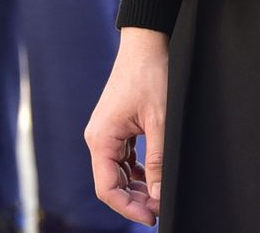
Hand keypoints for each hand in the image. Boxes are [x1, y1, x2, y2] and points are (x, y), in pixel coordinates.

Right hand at [86, 28, 169, 224]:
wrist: (146, 43)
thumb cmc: (151, 75)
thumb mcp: (160, 120)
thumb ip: (158, 160)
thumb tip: (158, 193)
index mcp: (102, 138)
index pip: (107, 187)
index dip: (127, 207)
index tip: (151, 217)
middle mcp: (98, 138)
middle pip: (111, 182)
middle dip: (134, 200)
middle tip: (159, 210)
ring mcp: (106, 133)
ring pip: (117, 172)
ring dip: (136, 187)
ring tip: (158, 197)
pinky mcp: (116, 127)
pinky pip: (123, 158)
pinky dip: (137, 172)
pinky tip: (153, 179)